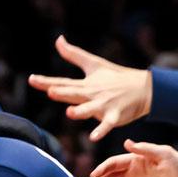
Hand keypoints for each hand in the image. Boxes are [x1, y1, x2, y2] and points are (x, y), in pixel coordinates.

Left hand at [28, 35, 151, 140]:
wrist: (145, 88)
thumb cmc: (117, 77)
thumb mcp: (94, 63)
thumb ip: (73, 54)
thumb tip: (58, 39)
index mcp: (86, 84)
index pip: (63, 83)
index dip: (47, 82)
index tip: (32, 79)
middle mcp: (93, 94)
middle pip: (75, 93)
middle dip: (63, 93)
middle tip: (50, 91)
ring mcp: (104, 105)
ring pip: (90, 109)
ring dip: (81, 111)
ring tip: (70, 112)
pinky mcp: (115, 116)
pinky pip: (107, 124)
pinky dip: (101, 130)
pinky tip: (93, 137)